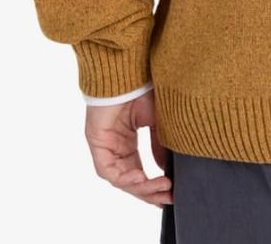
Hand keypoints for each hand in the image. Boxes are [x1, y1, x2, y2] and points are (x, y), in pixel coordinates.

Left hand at [84, 89, 172, 206]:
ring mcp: (106, 148)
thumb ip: (159, 146)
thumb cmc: (141, 90)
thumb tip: (166, 169)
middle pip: (131, 181)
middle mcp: (115, 149)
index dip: (154, 186)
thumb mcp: (157, 122)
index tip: (172, 193)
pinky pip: (109, 171)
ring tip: (162, 187)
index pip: (139, 173)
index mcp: (127, 143)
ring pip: (121, 180)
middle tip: (169, 197)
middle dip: (150, 192)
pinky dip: (126, 178)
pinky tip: (142, 178)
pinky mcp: (97, 144)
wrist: (128, 72)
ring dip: (142, 187)